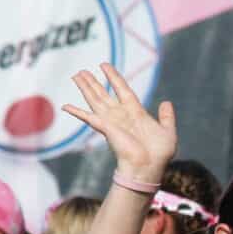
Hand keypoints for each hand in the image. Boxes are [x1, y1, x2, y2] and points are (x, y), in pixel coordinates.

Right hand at [66, 64, 176, 183]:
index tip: (104, 65)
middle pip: (104, 94)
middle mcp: (121, 115)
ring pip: (95, 100)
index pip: (123, 90)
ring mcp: (112, 121)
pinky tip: (65, 106)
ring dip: (85, 88)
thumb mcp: (168, 131)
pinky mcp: (106, 128)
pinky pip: (88, 117)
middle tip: (81, 71)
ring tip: (76, 75)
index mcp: (136, 113)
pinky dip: (77, 112)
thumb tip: (167, 102)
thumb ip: (167, 117)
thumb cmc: (159, 154)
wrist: (149, 168)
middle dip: (93, 82)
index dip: (114, 77)